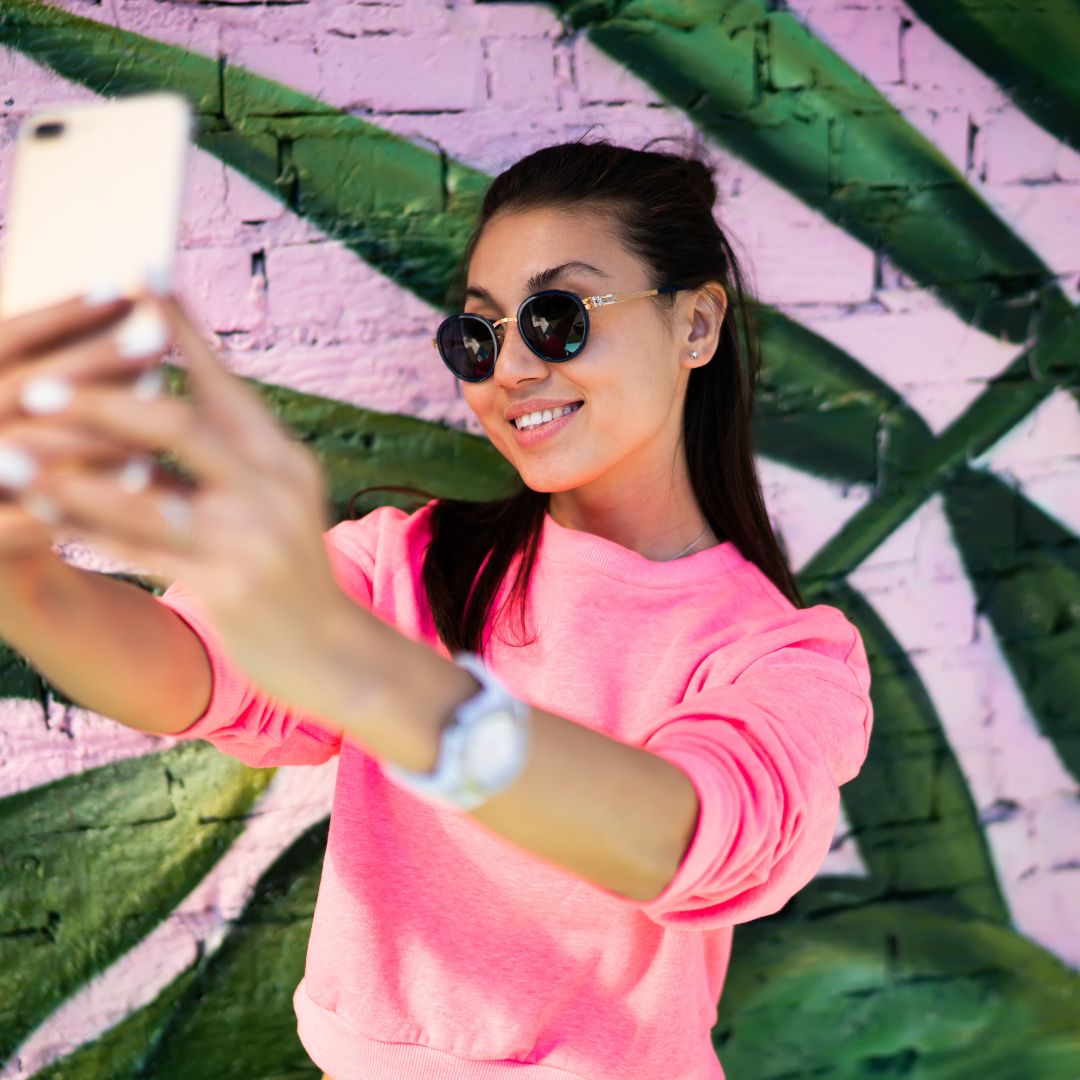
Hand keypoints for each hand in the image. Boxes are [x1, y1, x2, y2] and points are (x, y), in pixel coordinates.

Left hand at [15, 288, 359, 714]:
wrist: (334, 652)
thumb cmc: (290, 569)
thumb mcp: (274, 501)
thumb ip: (225, 457)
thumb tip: (157, 398)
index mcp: (283, 458)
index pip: (222, 381)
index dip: (176, 329)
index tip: (132, 279)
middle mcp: (274, 488)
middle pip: (179, 426)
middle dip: (101, 399)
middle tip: (35, 386)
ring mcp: (252, 539)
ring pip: (144, 494)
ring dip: (69, 470)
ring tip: (10, 449)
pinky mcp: (229, 587)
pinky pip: (137, 552)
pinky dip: (82, 529)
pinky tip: (39, 513)